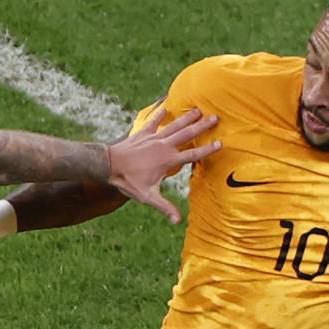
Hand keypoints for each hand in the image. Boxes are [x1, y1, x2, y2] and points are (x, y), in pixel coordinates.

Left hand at [107, 106, 219, 222]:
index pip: (193, 155)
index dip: (207, 150)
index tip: (220, 144)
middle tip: (215, 118)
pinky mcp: (142, 133)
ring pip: (174, 125)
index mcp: (168, 160)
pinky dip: (159, 114)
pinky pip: (153, 121)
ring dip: (187, 117)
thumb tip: (178, 221)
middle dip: (202, 126)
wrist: (109, 165)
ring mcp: (153, 138)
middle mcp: (163, 146)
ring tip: (198, 110)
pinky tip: (165, 107)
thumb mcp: (148, 196)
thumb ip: (164, 207)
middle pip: (187, 134)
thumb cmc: (128, 182)